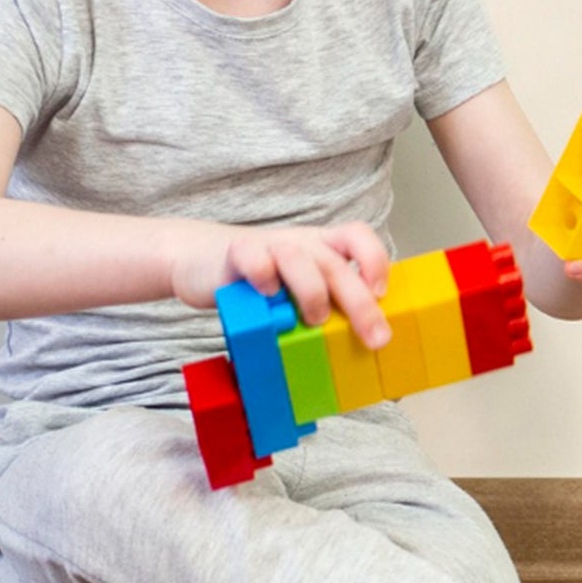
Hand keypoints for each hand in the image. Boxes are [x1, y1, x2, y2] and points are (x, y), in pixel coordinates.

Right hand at [170, 221, 391, 347]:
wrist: (200, 258)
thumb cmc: (260, 281)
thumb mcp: (297, 289)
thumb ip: (326, 306)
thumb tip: (361, 346)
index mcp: (322, 247)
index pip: (357, 236)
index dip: (375, 260)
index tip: (382, 293)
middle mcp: (300, 243)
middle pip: (335, 264)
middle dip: (359, 302)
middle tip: (374, 337)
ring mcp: (269, 246)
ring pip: (297, 257)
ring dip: (312, 292)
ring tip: (313, 321)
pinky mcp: (236, 254)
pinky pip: (253, 258)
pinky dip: (263, 277)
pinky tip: (267, 296)